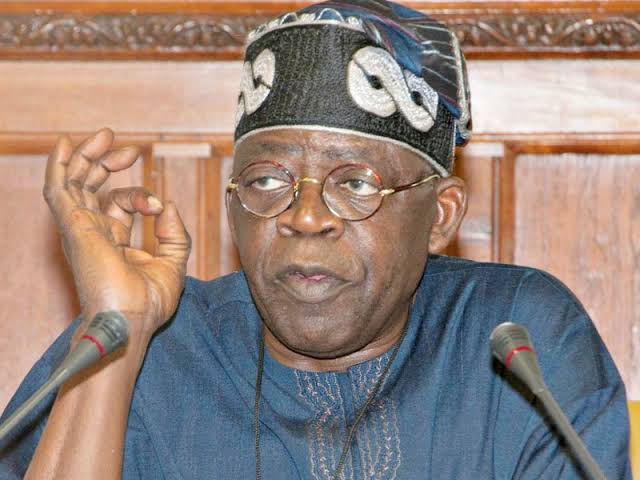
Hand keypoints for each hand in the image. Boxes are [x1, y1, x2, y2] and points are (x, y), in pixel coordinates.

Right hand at [43, 128, 190, 344]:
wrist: (131, 319)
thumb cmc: (148, 302)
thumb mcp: (173, 263)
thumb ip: (173, 234)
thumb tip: (167, 204)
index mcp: (114, 241)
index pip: (120, 204)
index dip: (140, 196)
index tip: (158, 207)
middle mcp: (94, 233)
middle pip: (92, 188)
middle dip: (108, 164)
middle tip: (129, 149)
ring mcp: (81, 229)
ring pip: (75, 183)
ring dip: (88, 157)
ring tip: (106, 135)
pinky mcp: (74, 226)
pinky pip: (59, 189)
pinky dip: (61, 166)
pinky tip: (67, 144)